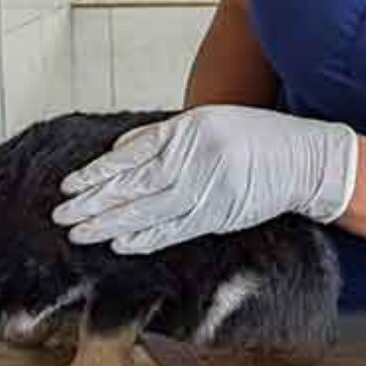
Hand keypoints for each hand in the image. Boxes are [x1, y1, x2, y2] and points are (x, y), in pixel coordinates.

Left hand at [51, 106, 358, 254]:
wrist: (302, 159)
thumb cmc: (253, 136)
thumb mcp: (208, 120)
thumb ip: (164, 135)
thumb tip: (120, 150)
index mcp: (189, 130)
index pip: (131, 156)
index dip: (98, 174)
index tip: (69, 186)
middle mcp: (195, 160)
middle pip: (134, 186)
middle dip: (94, 204)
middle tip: (62, 216)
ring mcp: (208, 190)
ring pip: (149, 212)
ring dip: (111, 225)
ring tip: (80, 233)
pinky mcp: (218, 215)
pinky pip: (175, 230)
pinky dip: (145, 239)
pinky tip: (120, 244)